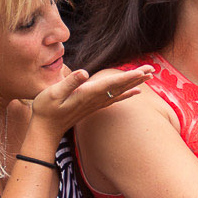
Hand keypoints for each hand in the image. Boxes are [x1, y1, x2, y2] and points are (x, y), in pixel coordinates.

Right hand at [30, 65, 153, 132]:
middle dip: (136, 77)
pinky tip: (136, 92)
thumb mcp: (52, 93)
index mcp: (86, 93)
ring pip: (119, 91)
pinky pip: (114, 98)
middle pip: (119, 86)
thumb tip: (83, 73)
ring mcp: (95, 103)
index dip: (126, 77)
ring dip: (134, 83)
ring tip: (149, 75)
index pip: (110, 83)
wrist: (46, 129)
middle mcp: (94, 99)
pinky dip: (126, 94)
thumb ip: (69, 82)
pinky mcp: (93, 106)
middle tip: (152, 68)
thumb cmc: (46, 109)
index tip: (140, 72)